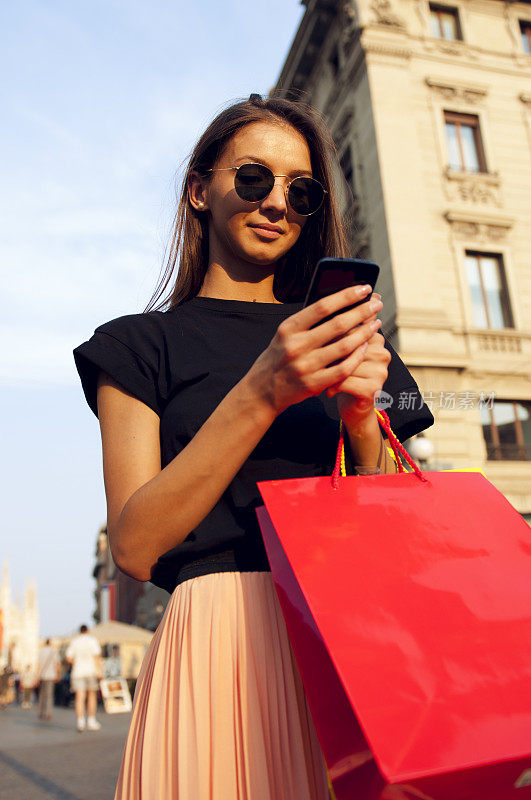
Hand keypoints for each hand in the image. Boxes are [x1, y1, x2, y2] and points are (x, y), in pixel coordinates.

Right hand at [247, 285, 383, 414]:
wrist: (263, 390)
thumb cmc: (279, 356)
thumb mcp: (286, 334)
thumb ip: (308, 321)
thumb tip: (341, 302)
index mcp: (289, 328)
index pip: (323, 306)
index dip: (347, 295)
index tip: (365, 288)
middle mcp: (296, 346)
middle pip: (338, 324)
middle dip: (362, 311)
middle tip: (377, 304)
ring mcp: (305, 366)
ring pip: (344, 346)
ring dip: (365, 333)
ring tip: (375, 324)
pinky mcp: (313, 384)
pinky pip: (343, 368)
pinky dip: (357, 356)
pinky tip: (366, 346)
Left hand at [326, 293, 390, 431]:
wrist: (356, 409)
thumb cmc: (344, 377)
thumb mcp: (342, 354)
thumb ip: (338, 336)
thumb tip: (319, 314)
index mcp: (374, 339)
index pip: (352, 325)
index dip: (333, 329)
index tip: (315, 337)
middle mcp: (380, 352)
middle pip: (350, 341)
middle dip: (328, 347)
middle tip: (311, 354)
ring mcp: (379, 370)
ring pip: (346, 361)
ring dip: (328, 369)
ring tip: (318, 374)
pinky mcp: (373, 388)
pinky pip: (346, 380)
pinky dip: (332, 385)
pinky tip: (327, 389)